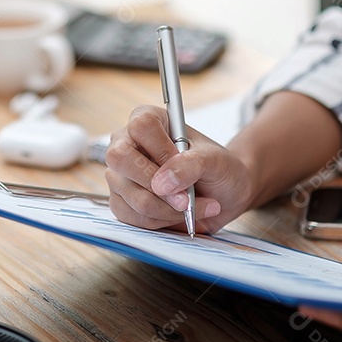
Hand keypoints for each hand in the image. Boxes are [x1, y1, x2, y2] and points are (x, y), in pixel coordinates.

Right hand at [104, 105, 255, 232]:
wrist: (221, 195)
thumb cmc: (217, 169)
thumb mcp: (214, 161)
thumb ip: (190, 165)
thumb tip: (161, 183)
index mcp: (149, 120)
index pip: (141, 126)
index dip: (161, 149)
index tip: (181, 163)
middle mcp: (127, 144)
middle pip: (120, 159)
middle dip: (156, 186)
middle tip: (185, 199)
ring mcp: (120, 174)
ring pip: (132, 196)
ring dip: (168, 209)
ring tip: (192, 206)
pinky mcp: (120, 201)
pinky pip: (133, 217)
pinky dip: (161, 221)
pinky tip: (178, 214)